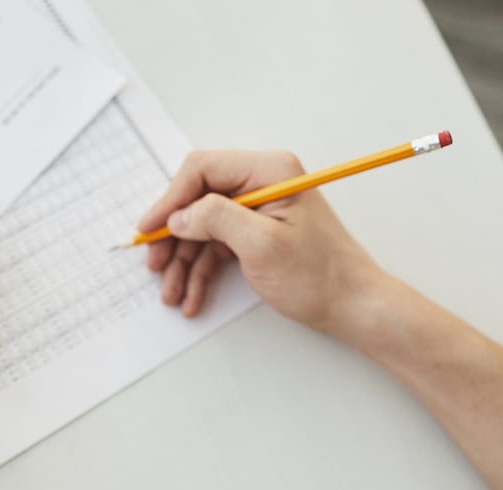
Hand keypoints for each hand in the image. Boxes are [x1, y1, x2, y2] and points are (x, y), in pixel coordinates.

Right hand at [138, 150, 380, 331]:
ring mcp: (257, 211)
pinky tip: (192, 296)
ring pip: (202, 229)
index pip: (202, 170)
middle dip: (173, 238)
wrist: (352, 306)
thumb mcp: (263, 245)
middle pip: (197, 201)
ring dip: (183, 262)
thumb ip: (216, 220)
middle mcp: (260, 184)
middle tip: (154, 265)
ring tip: (171, 293)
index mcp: (268, 172)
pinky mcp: (255, 235)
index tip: (150, 229)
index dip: (170, 199)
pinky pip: (216, 248)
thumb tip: (179, 215)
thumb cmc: (320, 275)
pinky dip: (201, 272)